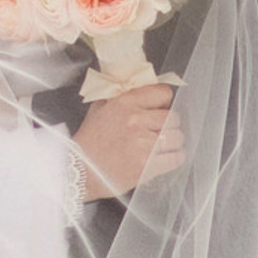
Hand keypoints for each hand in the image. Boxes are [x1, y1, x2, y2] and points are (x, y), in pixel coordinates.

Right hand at [73, 85, 185, 199]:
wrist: (80, 171)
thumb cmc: (89, 141)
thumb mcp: (99, 109)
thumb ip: (121, 96)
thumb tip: (142, 87)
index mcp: (125, 103)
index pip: (164, 93)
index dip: (164, 102)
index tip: (160, 109)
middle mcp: (136, 120)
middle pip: (173, 117)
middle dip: (168, 124)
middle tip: (158, 131)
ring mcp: (143, 144)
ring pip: (178, 137)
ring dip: (172, 142)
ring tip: (161, 146)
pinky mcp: (148, 165)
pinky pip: (176, 157)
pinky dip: (174, 158)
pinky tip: (164, 158)